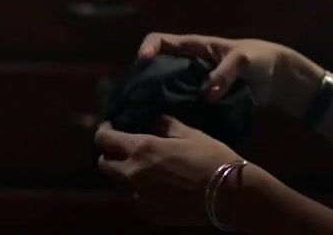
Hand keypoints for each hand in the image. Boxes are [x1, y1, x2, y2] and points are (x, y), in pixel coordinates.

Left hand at [95, 115, 242, 225]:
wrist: (228, 195)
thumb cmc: (210, 157)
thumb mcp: (189, 133)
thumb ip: (165, 125)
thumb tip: (153, 120)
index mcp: (141, 149)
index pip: (104, 139)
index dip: (104, 131)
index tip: (110, 127)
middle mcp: (133, 173)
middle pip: (104, 164)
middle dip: (110, 154)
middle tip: (124, 148)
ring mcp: (140, 196)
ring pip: (120, 183)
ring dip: (126, 173)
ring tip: (145, 167)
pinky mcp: (150, 213)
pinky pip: (137, 199)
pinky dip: (141, 191)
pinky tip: (159, 186)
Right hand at [136, 32, 308, 109]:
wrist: (277, 78)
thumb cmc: (258, 58)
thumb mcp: (242, 60)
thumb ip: (224, 74)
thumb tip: (206, 94)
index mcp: (195, 47)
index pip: (161, 40)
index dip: (148, 48)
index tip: (143, 62)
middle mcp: (188, 65)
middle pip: (156, 69)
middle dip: (144, 82)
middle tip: (135, 100)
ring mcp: (194, 84)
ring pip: (167, 91)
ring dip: (156, 102)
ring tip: (144, 117)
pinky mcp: (202, 101)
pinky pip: (183, 107)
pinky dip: (175, 115)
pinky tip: (166, 128)